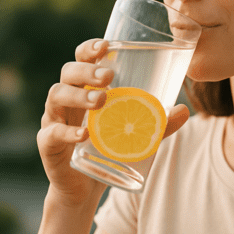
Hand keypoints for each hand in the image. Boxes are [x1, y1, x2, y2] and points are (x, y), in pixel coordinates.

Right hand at [37, 38, 190, 206]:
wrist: (85, 188)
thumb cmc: (108, 150)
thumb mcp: (136, 135)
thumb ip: (157, 123)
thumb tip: (185, 110)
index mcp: (84, 89)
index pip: (81, 60)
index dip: (89, 49)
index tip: (106, 46)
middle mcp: (66, 100)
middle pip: (68, 72)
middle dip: (87, 70)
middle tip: (109, 77)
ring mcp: (54, 120)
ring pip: (56, 96)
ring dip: (79, 95)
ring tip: (101, 100)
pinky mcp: (48, 145)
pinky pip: (52, 133)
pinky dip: (67, 132)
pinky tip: (84, 134)